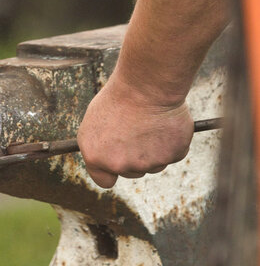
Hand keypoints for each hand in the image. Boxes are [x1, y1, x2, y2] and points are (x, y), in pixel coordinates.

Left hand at [77, 70, 193, 187]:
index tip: (117, 160)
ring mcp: (148, 163)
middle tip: (135, 130)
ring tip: (149, 123)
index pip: (104, 180)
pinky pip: (172, 153)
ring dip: (153, 149)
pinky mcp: (172, 156)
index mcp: (96, 158)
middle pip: (131, 172)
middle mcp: (121, 165)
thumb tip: (105, 156)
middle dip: (133, 156)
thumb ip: (98, 145)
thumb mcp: (94, 122)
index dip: (111, 170)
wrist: (145, 86)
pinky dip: (171, 140)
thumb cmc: (118, 97)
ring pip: (153, 163)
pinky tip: (164, 122)